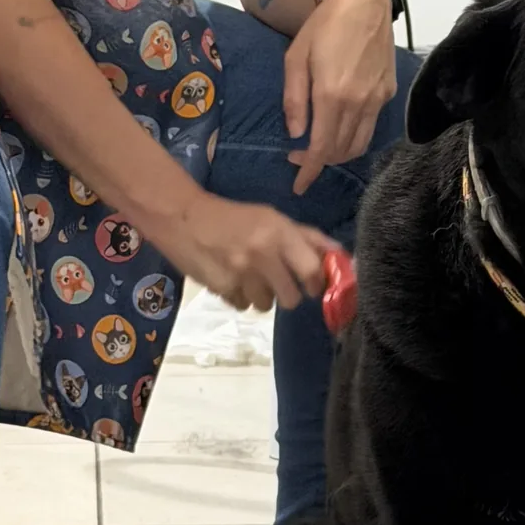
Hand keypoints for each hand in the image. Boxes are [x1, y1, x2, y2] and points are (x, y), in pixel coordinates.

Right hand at [153, 191, 334, 311]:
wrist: (184, 217)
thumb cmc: (235, 217)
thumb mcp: (273, 218)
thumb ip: (307, 238)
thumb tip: (341, 255)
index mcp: (279, 233)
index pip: (312, 270)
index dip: (316, 284)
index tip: (312, 286)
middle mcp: (262, 254)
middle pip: (291, 298)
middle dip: (288, 295)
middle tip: (278, 283)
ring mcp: (240, 273)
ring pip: (266, 306)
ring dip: (262, 296)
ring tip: (250, 277)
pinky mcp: (221, 288)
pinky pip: (242, 306)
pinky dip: (240, 298)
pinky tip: (232, 279)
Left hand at [284, 0, 397, 195]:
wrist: (364, 2)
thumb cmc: (323, 26)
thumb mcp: (295, 58)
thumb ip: (294, 99)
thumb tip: (296, 134)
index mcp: (331, 96)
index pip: (321, 149)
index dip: (308, 171)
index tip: (298, 186)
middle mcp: (358, 104)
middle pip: (341, 151)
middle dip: (320, 162)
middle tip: (300, 157)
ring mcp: (376, 100)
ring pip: (359, 144)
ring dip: (339, 154)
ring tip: (321, 147)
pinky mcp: (388, 92)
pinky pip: (370, 126)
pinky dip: (355, 136)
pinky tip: (341, 125)